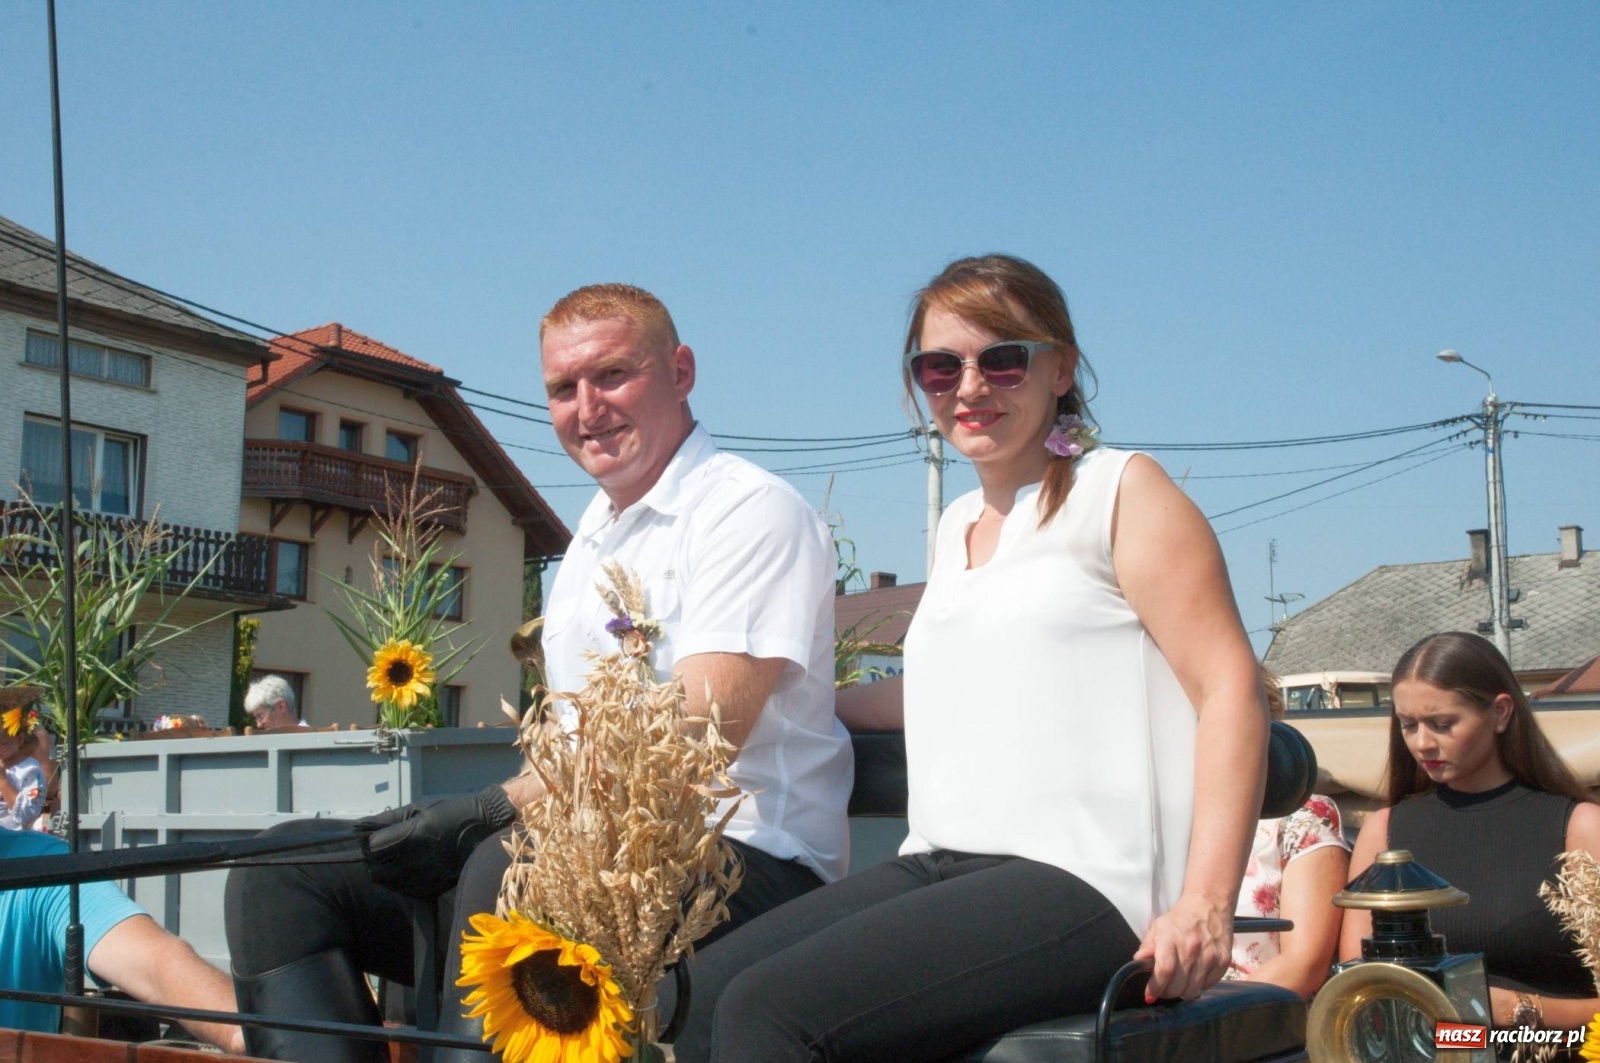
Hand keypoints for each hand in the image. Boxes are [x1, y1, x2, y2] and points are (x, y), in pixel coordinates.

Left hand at [355, 785, 515, 897]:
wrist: (487, 830)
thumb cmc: (452, 812)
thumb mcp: (420, 808)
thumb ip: (388, 819)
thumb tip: (360, 826)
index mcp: (414, 835)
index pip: (372, 848)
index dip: (367, 842)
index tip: (372, 836)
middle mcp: (417, 861)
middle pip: (376, 871)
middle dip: (373, 860)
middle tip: (383, 849)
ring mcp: (426, 878)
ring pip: (388, 883)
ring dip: (386, 871)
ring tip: (396, 858)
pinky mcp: (433, 889)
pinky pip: (404, 891)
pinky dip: (400, 882)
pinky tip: (409, 869)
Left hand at [1133, 893, 1233, 1000]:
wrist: (1209, 906)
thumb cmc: (1180, 919)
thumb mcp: (1158, 927)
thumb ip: (1147, 946)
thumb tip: (1138, 961)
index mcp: (1171, 939)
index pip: (1164, 971)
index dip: (1155, 988)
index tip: (1149, 995)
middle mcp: (1191, 949)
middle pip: (1178, 987)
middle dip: (1167, 992)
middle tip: (1164, 987)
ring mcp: (1209, 956)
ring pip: (1193, 991)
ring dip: (1183, 991)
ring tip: (1179, 982)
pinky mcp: (1223, 961)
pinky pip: (1208, 986)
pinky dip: (1199, 985)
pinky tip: (1194, 975)